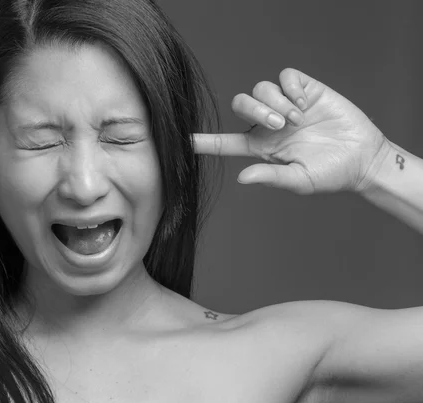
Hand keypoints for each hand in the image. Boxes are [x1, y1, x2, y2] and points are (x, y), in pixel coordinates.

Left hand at [193, 68, 389, 194]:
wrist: (364, 158)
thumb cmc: (330, 174)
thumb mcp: (299, 180)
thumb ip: (271, 176)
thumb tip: (242, 178)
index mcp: (261, 147)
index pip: (225, 143)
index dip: (205, 142)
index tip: (183, 141)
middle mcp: (268, 124)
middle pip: (241, 104)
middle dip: (255, 110)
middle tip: (279, 125)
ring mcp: (286, 105)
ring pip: (261, 89)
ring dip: (275, 102)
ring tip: (297, 119)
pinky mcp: (305, 90)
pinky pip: (285, 76)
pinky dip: (290, 87)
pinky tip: (303, 103)